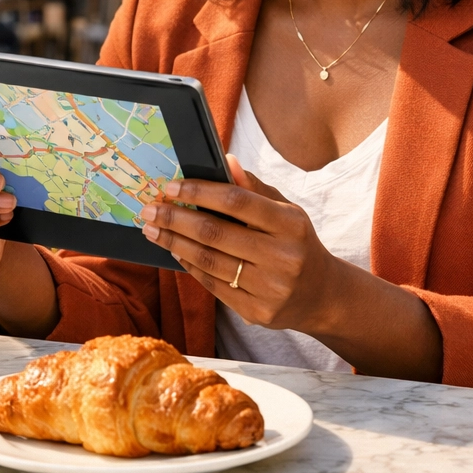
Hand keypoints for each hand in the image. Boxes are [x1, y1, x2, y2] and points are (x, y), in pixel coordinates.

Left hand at [141, 155, 340, 332]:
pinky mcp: (257, 312)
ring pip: (209, 261)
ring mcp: (270, 288)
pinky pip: (213, 285)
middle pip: (216, 233)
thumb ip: (254, 188)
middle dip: (175, 219)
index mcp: (291, 224)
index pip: (237, 201)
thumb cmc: (297, 244)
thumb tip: (226, 160)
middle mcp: (283, 257)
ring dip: (174, 243)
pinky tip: (175, 251)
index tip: (171, 187)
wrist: (322, 296)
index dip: (200, 192)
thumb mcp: (286, 211)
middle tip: (149, 209)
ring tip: (153, 229)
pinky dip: (190, 266)